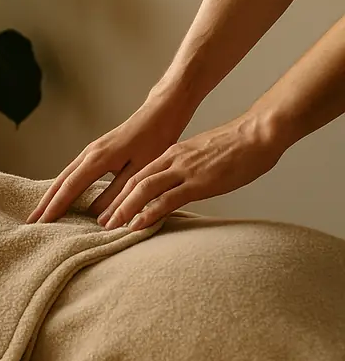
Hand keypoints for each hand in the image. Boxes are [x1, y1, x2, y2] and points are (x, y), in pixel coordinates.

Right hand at [29, 99, 189, 223]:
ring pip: (63, 176)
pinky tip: (60, 195)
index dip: (55, 207)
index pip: (70, 188)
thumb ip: (119, 194)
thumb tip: (98, 218)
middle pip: (59, 182)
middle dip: (45, 203)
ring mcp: (90, 151)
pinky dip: (62, 186)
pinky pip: (72, 172)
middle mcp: (88, 154)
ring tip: (40, 212)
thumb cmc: (155, 139)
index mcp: (97, 159)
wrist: (159, 113)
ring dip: (50, 195)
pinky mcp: (95, 152)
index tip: (43, 223)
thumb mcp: (140, 171)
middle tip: (31, 222)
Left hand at [99, 113, 282, 229]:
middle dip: (114, 203)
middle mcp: (172, 161)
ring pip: (143, 190)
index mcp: (173, 154)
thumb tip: (183, 184)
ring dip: (124, 210)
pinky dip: (148, 213)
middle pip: (133, 182)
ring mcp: (184, 171)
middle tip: (101, 222)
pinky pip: (166, 200)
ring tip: (110, 227)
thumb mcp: (204, 156)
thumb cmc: (238, 147)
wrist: (259, 133)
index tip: (109, 208)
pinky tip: (137, 225)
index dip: (120, 192)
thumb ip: (189, 169)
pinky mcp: (198, 182)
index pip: (138, 174)